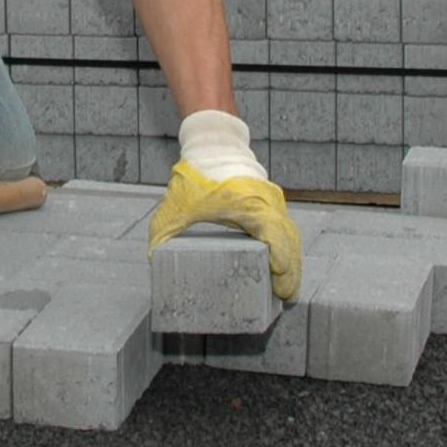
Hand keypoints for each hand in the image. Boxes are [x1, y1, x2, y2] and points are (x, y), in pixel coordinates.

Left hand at [147, 110, 301, 301]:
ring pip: (290, 236)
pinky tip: (284, 270)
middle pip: (288, 238)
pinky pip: (285, 231)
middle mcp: (265, 203)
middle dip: (291, 269)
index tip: (280, 274)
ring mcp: (272, 204)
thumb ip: (163, 231)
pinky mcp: (271, 207)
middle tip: (286, 296)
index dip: (281, 253)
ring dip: (293, 262)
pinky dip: (288, 251)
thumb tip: (154, 259)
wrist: (212, 150)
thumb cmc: (195, 178)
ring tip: (287, 290)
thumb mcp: (175, 205)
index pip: (273, 229)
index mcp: (246, 202)